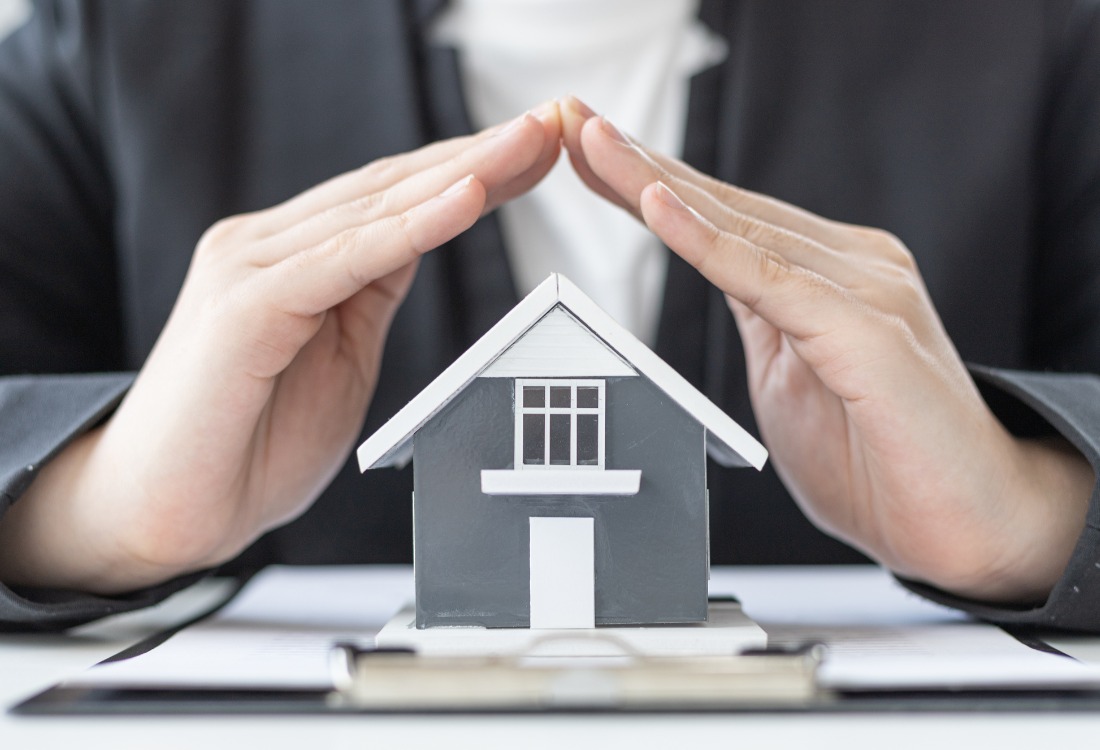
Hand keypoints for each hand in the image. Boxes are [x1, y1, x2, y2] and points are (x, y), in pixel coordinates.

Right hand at [0, 104, 562, 593]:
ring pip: (374, 210)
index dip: (468, 172)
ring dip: (460, 174)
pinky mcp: (246, 306)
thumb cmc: (250, 443)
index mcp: (290, 257)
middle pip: (390, 189)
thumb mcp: (340, 355)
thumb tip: (419, 240)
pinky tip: (467, 197)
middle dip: (478, 156)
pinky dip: (412, 227)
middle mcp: (264, 246)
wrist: (167, 514)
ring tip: (526, 144)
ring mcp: (249, 268)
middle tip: (550, 126)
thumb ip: (370, 292)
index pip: (393, 200)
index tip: (535, 156)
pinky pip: (346, 258)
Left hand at [561, 96, 1092, 602]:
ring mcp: (865, 289)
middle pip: (724, 205)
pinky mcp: (868, 330)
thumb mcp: (789, 377)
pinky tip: (658, 207)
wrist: (968, 526)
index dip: (649, 183)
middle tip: (571, 119)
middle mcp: (851, 266)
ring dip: (657, 184)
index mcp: (829, 276)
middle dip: (638, 163)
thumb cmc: (880, 460)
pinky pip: (770, 280)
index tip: (587, 154)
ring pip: (739, 228)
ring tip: (593, 144)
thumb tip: (718, 276)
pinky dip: (708, 242)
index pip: (723, 218)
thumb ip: (759, 317)